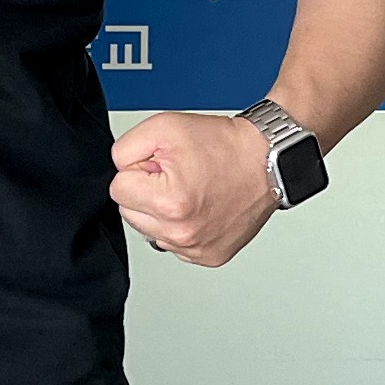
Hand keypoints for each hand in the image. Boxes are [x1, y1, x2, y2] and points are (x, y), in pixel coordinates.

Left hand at [109, 110, 278, 268]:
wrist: (267, 160)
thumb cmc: (224, 145)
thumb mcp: (164, 127)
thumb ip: (125, 148)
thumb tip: (118, 170)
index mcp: (169, 203)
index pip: (118, 189)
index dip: (138, 170)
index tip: (162, 164)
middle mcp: (182, 233)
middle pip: (130, 213)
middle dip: (146, 192)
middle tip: (177, 176)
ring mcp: (196, 249)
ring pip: (150, 230)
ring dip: (163, 211)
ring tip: (192, 191)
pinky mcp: (208, 257)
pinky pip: (174, 243)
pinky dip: (182, 226)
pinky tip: (202, 207)